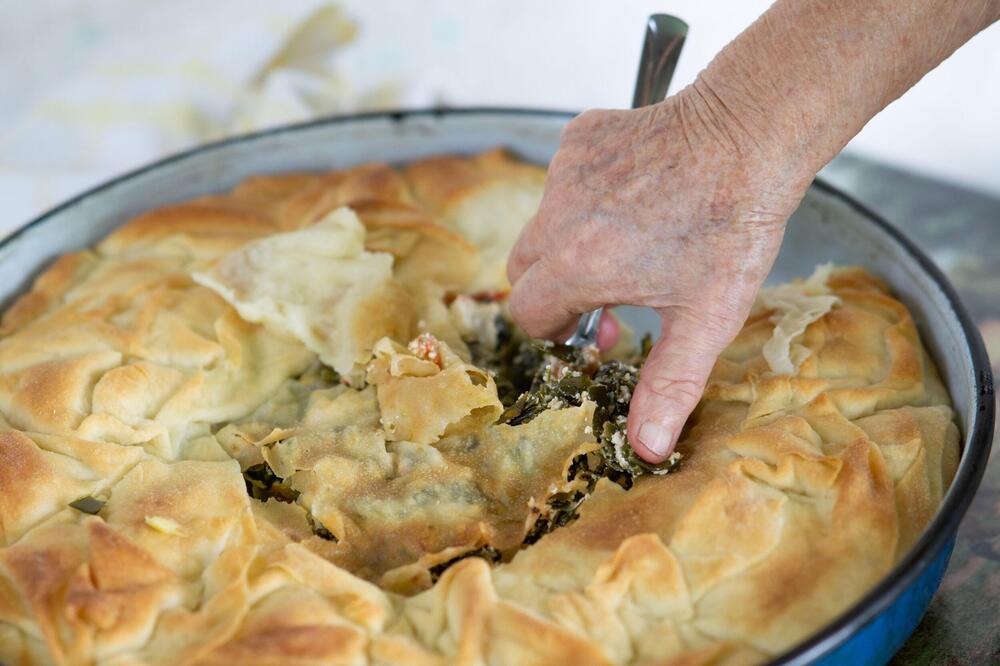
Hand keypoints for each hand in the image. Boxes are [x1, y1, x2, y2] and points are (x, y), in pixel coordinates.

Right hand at [507, 86, 812, 462]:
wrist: (751, 133)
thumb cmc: (733, 226)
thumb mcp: (706, 318)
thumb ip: (668, 386)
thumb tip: (644, 449)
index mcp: (579, 265)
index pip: (530, 315)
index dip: (560, 331)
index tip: (598, 330)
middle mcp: (559, 216)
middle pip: (523, 271)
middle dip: (557, 290)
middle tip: (610, 293)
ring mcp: (566, 171)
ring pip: (543, 225)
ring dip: (572, 243)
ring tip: (631, 241)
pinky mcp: (580, 137)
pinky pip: (563, 181)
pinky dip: (586, 197)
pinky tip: (634, 196)